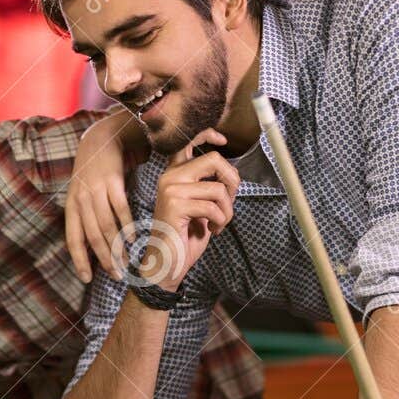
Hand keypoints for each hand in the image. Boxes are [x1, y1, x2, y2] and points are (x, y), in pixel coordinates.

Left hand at [65, 115, 139, 281]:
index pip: (73, 239)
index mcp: (71, 206)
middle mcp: (81, 199)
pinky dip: (128, 226)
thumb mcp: (81, 193)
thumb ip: (85, 217)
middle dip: (104, 260)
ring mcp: (96, 190)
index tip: (87, 279)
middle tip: (117, 276)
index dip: (79, 260)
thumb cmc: (92, 171)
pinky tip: (134, 240)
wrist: (100, 139)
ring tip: (127, 263)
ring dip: (118, 248)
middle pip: (93, 237)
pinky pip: (120, 209)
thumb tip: (92, 245)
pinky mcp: (112, 181)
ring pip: (107, 226)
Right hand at [145, 129, 235, 292]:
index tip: (223, 139)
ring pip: (218, 188)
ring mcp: (171, 190)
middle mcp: (170, 177)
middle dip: (232, 181)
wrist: (166, 265)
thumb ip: (210, 187)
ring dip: (228, 210)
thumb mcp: (201, 207)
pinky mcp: (175, 205)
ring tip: (219, 224)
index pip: (189, 142)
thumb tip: (231, 175)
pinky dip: (221, 221)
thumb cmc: (184, 238)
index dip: (208, 134)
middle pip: (214, 160)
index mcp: (175, 174)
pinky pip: (212, 207)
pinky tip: (212, 231)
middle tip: (230, 202)